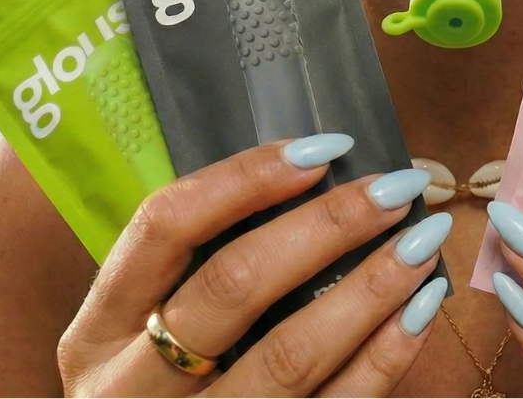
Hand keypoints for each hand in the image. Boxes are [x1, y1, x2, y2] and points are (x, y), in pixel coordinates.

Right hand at [59, 136, 450, 396]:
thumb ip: (204, 258)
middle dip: (326, 227)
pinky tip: (422, 308)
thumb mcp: (147, 323)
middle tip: (395, 187)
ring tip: (423, 239)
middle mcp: (131, 386)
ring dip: (369, 288)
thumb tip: (320, 172)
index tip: (325, 148)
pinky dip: (386, 355)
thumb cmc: (162, 379)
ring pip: (289, 354)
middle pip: (233, 285)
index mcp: (98, 330)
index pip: (163, 225)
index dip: (244, 177)